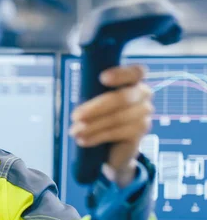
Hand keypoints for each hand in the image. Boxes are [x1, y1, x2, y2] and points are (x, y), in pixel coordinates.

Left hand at [69, 65, 153, 186]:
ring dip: (92, 126)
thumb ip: (91, 93)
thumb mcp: (93, 100)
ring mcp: (144, 114)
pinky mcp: (140, 133)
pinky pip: (116, 133)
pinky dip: (97, 136)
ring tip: (74, 132)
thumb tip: (80, 101)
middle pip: (122, 98)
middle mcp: (143, 95)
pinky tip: (83, 140)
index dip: (121, 74)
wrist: (110, 147)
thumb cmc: (99, 115)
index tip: (102, 78)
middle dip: (95, 108)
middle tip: (75, 117)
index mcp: (133, 81)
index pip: (135, 72)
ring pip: (117, 118)